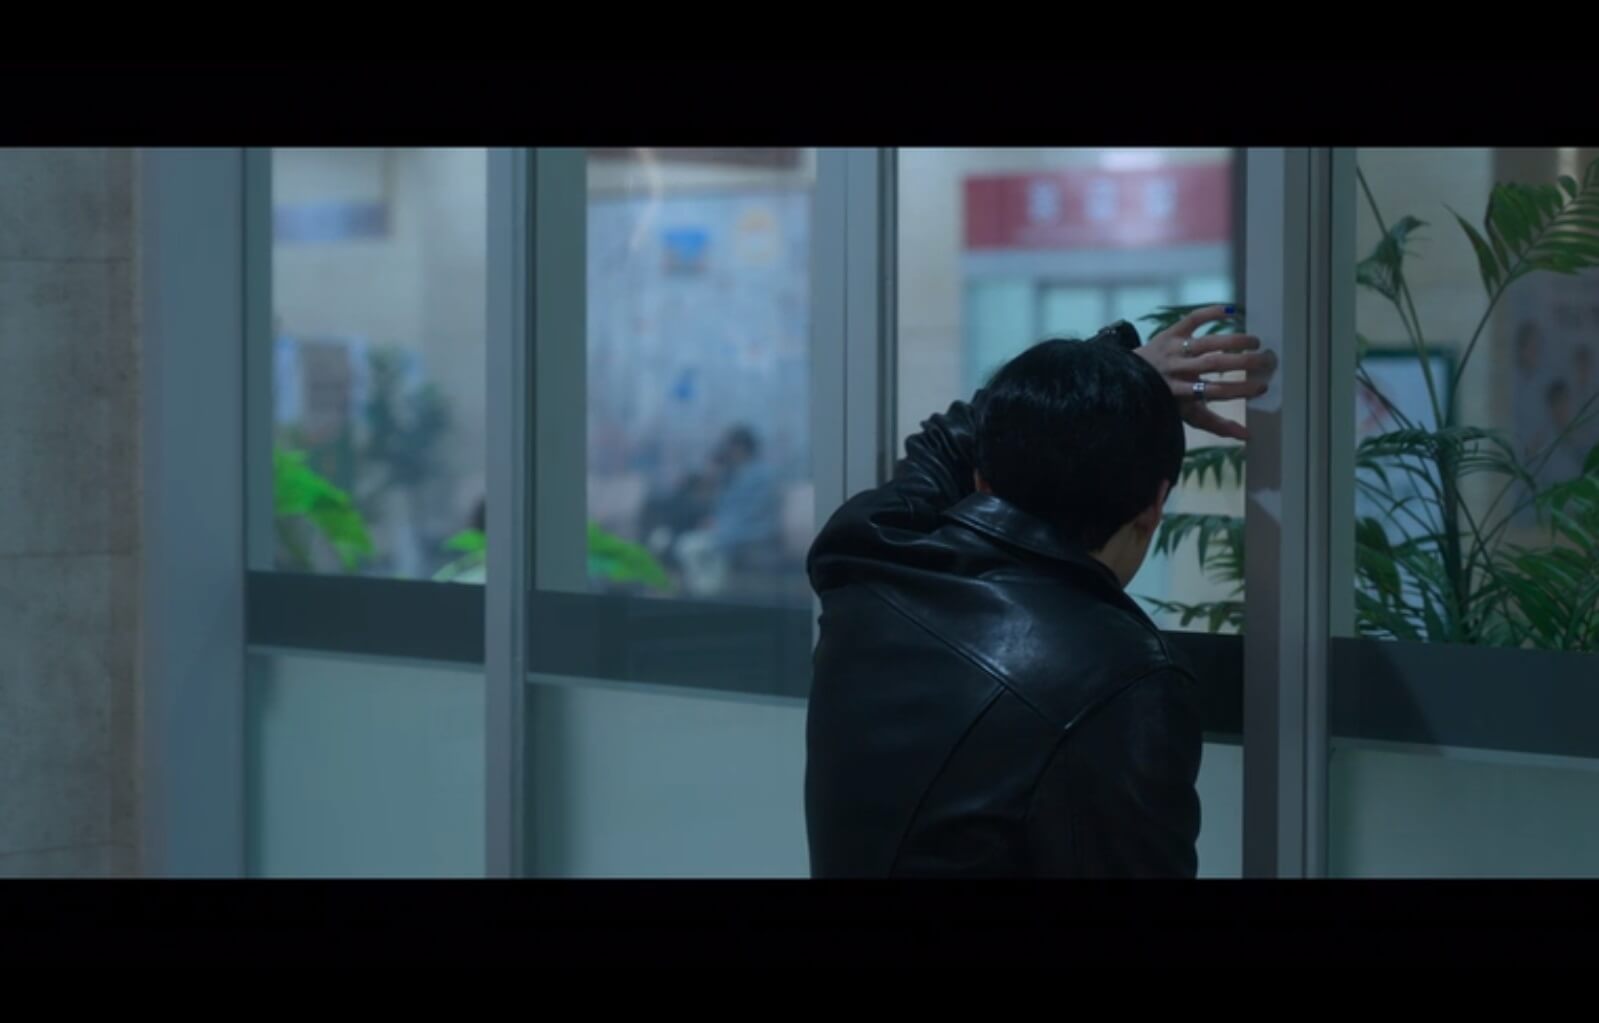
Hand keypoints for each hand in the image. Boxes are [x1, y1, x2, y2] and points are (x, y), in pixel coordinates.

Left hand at [1135, 305, 1275, 441]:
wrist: (1129, 377)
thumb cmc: (1165, 399)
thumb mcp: (1187, 415)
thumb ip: (1216, 425)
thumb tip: (1247, 436)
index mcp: (1180, 393)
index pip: (1214, 391)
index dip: (1239, 389)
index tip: (1262, 386)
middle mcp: (1176, 369)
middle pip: (1212, 364)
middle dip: (1242, 362)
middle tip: (1266, 360)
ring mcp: (1173, 348)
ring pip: (1206, 342)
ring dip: (1233, 341)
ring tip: (1255, 342)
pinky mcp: (1170, 332)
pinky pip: (1193, 319)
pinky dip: (1212, 312)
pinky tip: (1232, 312)